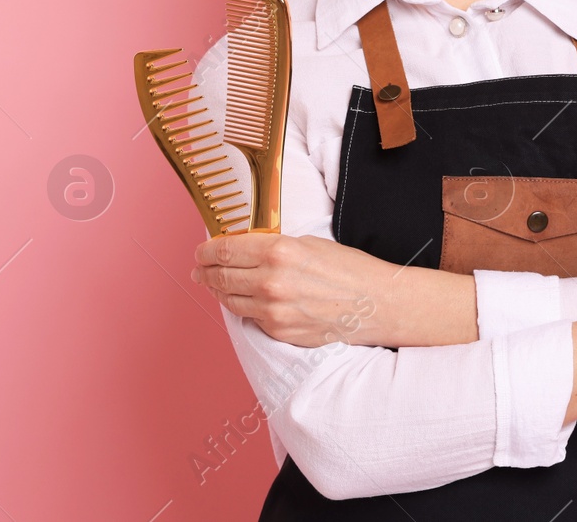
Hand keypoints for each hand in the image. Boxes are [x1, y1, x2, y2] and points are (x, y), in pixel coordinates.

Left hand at [191, 233, 389, 347]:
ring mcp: (272, 310)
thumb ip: (276, 248)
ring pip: (229, 300)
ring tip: (215, 285)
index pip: (226, 250)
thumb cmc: (351, 271)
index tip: (201, 251)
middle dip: (206, 272)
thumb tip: (248, 251)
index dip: (207, 250)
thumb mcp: (312, 245)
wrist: (376, 305)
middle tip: (200, 270)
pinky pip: (250, 317)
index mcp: (280, 251)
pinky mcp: (278, 331)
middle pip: (220, 276)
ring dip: (219, 291)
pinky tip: (245, 301)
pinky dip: (244, 308)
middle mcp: (270, 281)